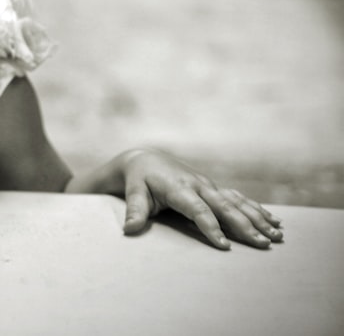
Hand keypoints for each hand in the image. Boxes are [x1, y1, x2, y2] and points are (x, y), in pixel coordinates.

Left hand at [119, 149, 283, 249]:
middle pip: (224, 207)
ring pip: (237, 202)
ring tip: (277, 236)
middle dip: (245, 225)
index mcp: (178, 187)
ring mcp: (209, 185)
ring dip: (258, 218)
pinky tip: (274, 221)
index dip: (210, 227)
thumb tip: (128, 230)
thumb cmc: (138, 179)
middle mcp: (198, 185)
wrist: (145, 159)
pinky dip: (257, 209)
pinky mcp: (214, 188)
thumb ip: (134, 210)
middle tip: (263, 244)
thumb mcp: (133, 192)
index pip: (197, 210)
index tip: (224, 245)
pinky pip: (239, 199)